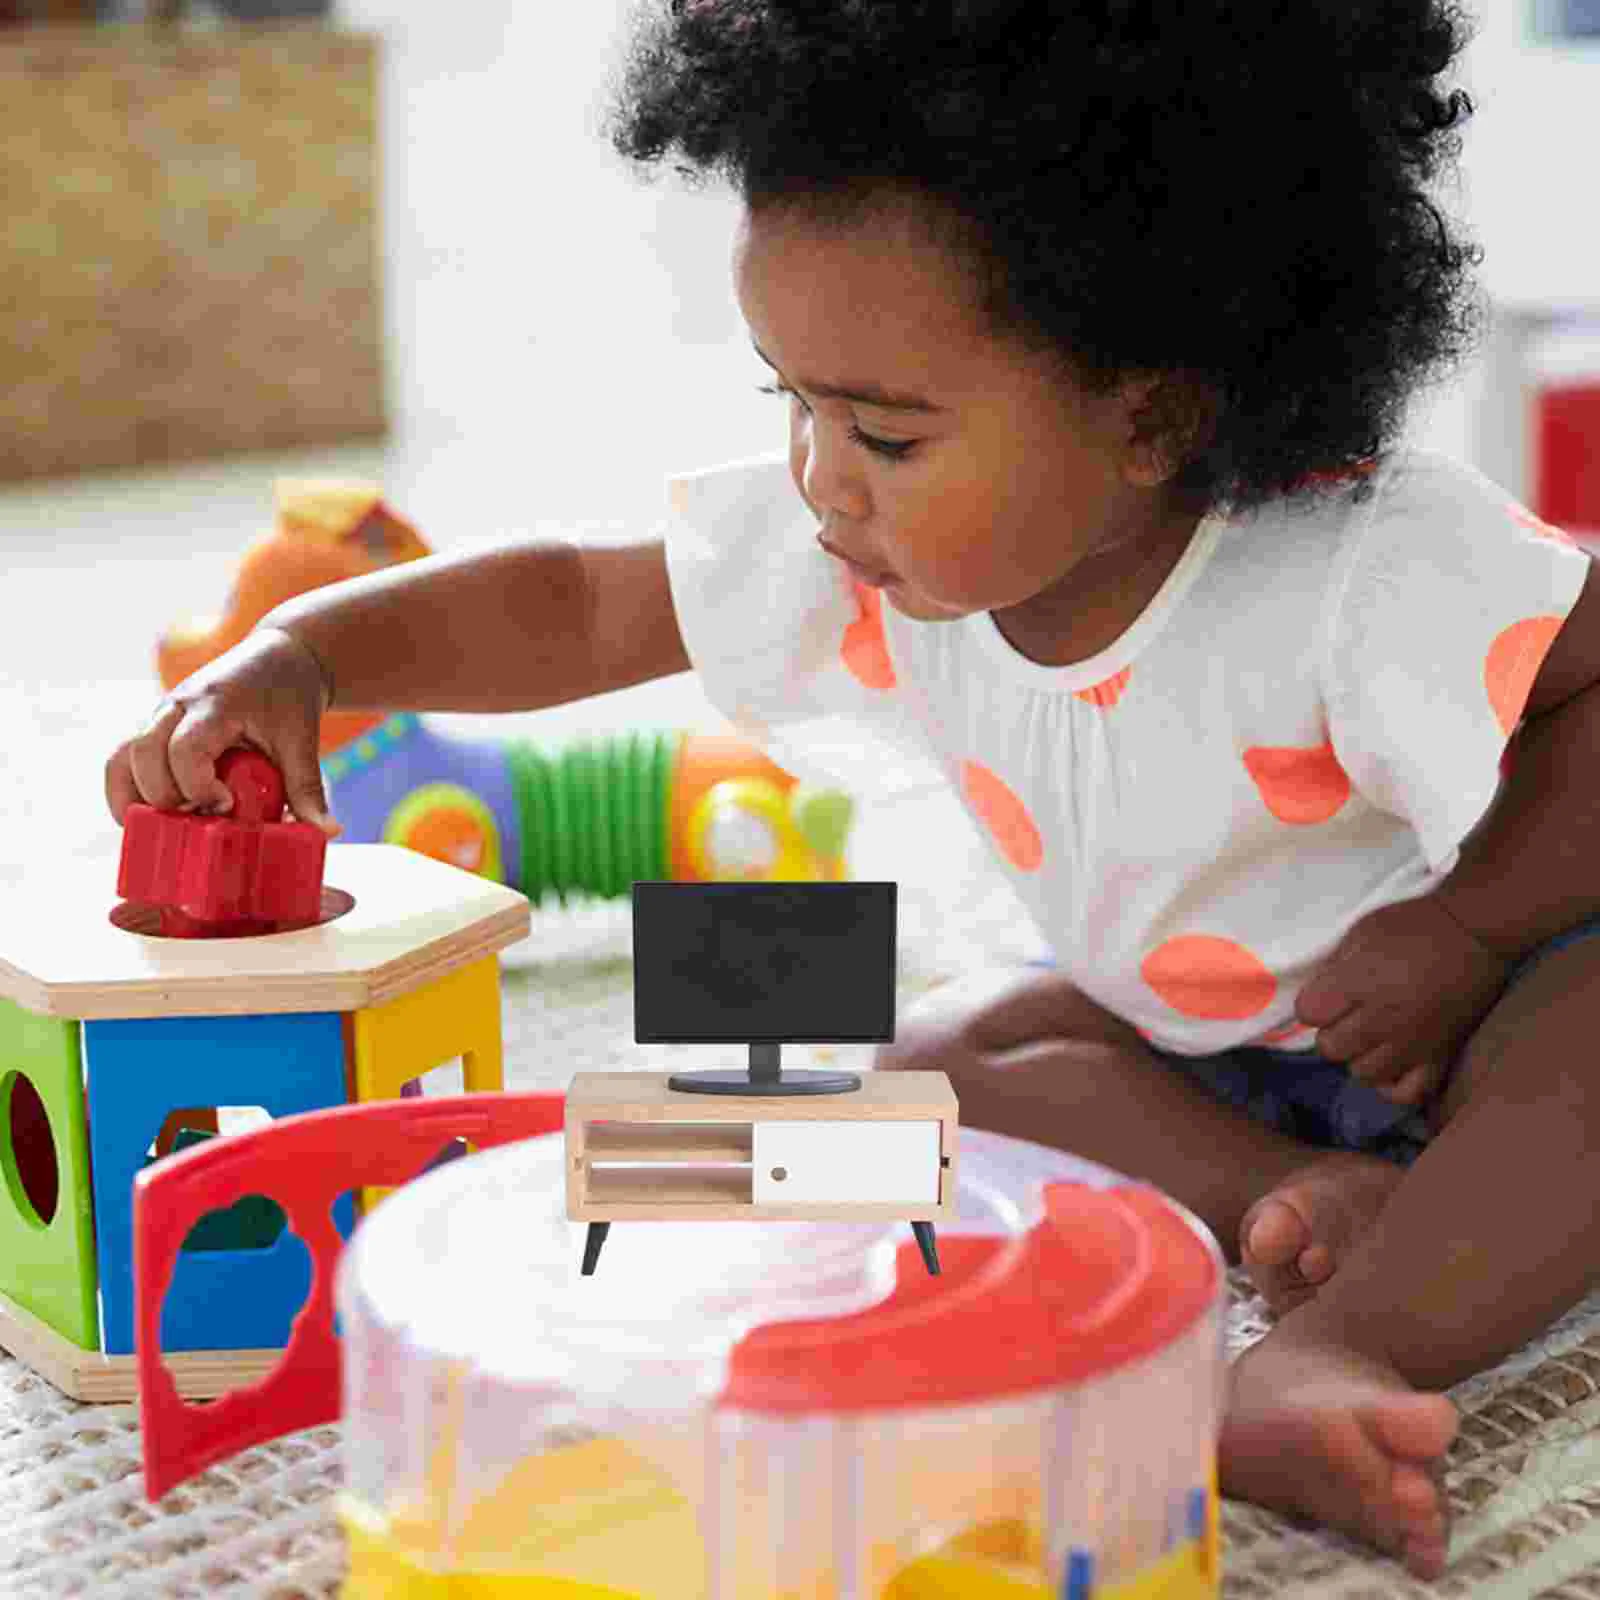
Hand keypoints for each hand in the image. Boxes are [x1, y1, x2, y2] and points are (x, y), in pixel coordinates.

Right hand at [104, 627, 340, 834]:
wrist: (278, 656)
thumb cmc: (289, 696)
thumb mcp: (301, 739)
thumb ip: (308, 787)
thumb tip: (328, 832)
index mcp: (215, 704)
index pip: (184, 749)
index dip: (196, 786)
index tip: (225, 804)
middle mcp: (177, 706)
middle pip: (141, 756)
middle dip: (166, 798)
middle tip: (201, 817)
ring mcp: (160, 715)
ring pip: (121, 758)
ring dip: (137, 798)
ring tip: (170, 823)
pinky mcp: (155, 727)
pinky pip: (121, 759)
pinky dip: (128, 790)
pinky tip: (150, 818)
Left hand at [1294, 896, 1513, 1106]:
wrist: (1474, 933)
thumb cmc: (1414, 926)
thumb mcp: (1361, 933)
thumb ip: (1333, 968)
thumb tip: (1317, 996)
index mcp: (1359, 984)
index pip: (1309, 1013)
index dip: (1313, 1003)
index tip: (1327, 994)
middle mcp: (1382, 1020)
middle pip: (1332, 1048)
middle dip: (1332, 1030)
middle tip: (1350, 1014)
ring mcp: (1412, 1043)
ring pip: (1363, 1073)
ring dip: (1360, 1056)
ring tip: (1373, 1035)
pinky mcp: (1440, 1056)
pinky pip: (1407, 1092)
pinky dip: (1393, 1083)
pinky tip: (1392, 1063)